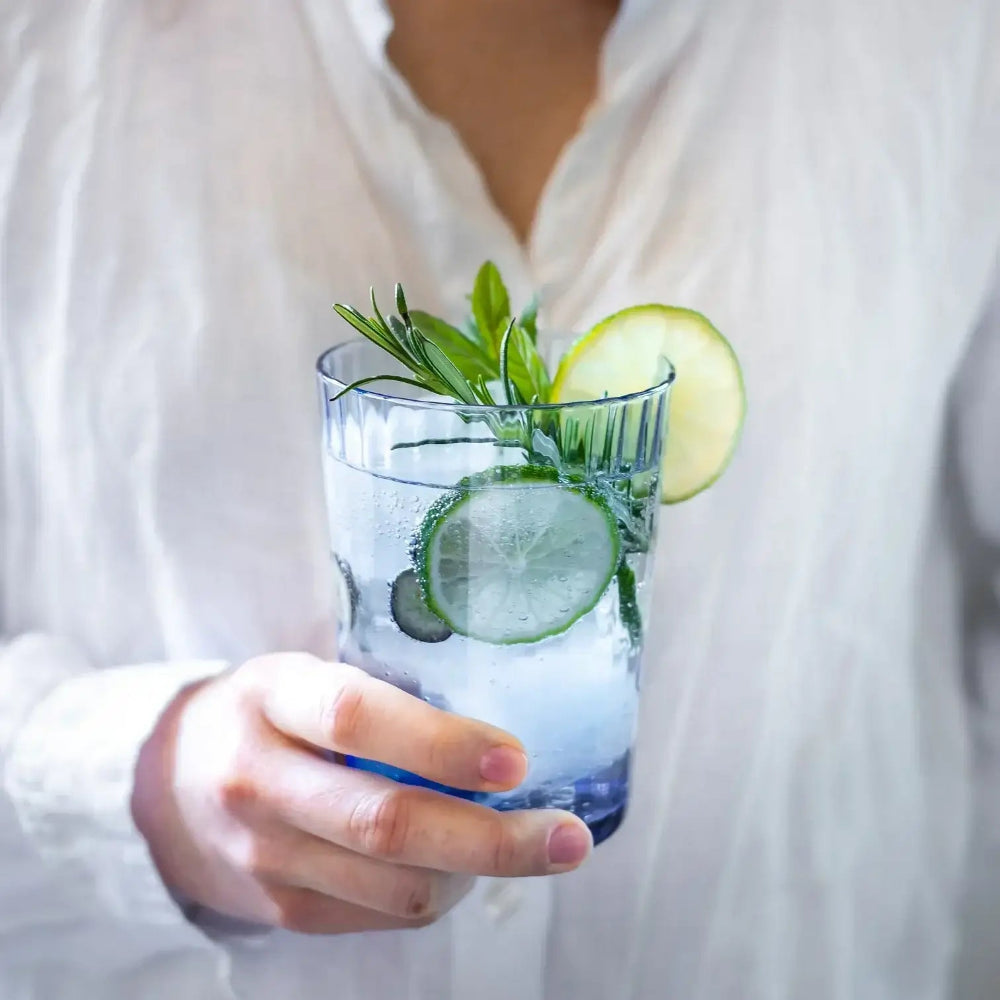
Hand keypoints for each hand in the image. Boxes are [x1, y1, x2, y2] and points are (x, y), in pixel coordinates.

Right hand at [131, 653, 591, 933]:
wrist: (168, 784)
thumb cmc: (269, 712)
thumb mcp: (304, 672)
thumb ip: (381, 689)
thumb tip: (507, 704)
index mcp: (273, 696)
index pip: (357, 718)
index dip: (442, 744)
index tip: (518, 761)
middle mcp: (259, 778)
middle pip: (385, 822)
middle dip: (491, 839)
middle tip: (567, 836)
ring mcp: (264, 854)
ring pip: (393, 884)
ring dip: (477, 873)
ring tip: (531, 845)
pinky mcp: (278, 908)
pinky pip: (378, 915)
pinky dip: (436, 896)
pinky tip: (464, 867)